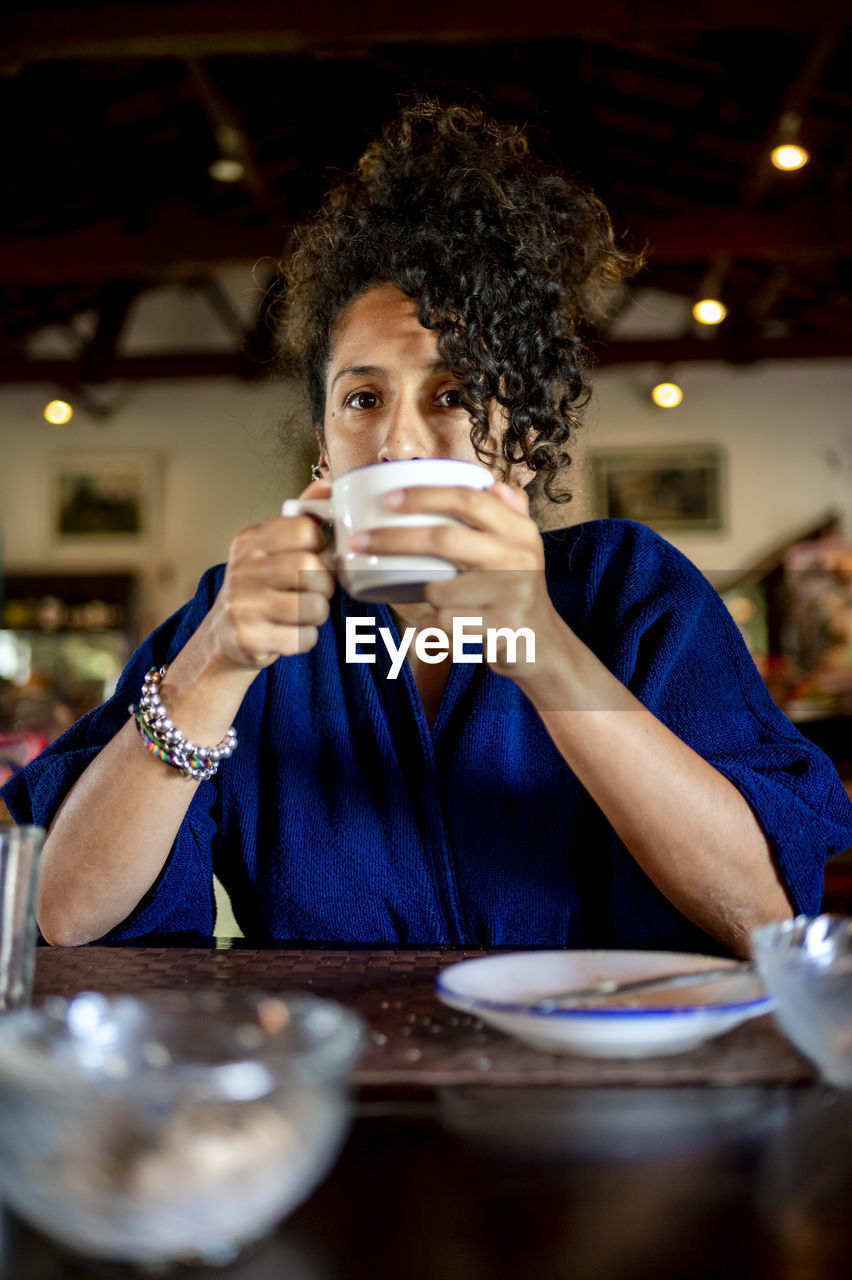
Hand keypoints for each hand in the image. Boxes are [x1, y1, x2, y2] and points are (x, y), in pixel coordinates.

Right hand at [206, 478, 336, 669]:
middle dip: (325, 584)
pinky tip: (292, 631)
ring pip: (314, 606)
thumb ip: (302, 516)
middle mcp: (243, 568)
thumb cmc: (260, 587)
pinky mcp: (249, 637)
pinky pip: (304, 638)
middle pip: (311, 569)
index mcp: (251, 540)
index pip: (305, 529)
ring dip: (319, 614)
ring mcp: (243, 604)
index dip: (320, 545)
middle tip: (317, 590)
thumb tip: (330, 482)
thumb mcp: (272, 547)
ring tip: (304, 612)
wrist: (224, 635)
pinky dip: (307, 638)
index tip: (314, 556)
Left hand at [350, 481, 567, 680]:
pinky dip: (430, 628)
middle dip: (393, 539)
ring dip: (424, 599)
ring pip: (437, 590)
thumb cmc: (513, 591)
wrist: (542, 646)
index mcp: (519, 529)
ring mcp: (513, 593)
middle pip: (443, 539)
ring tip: (439, 605)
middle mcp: (520, 556)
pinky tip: (438, 630)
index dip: (425, 495)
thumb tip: (493, 483)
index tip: (387, 499)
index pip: (469, 499)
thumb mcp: (520, 549)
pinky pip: (443, 624)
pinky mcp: (502, 627)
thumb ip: (509, 513)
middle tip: (359, 541)